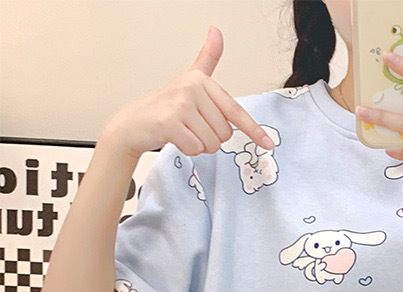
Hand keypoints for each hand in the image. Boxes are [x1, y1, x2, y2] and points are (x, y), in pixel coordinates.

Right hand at [101, 26, 275, 159]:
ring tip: (183, 131)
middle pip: (224, 133)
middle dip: (210, 138)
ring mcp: (180, 104)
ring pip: (211, 143)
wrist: (134, 122)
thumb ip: (207, 59)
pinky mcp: (170, 122)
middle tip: (191, 127)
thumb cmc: (166, 105)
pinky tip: (175, 137)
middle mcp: (192, 88)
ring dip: (199, 145)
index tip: (268, 144)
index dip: (254, 130)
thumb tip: (216, 30)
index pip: (235, 111)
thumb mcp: (190, 80)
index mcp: (201, 80)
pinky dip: (187, 149)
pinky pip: (196, 148)